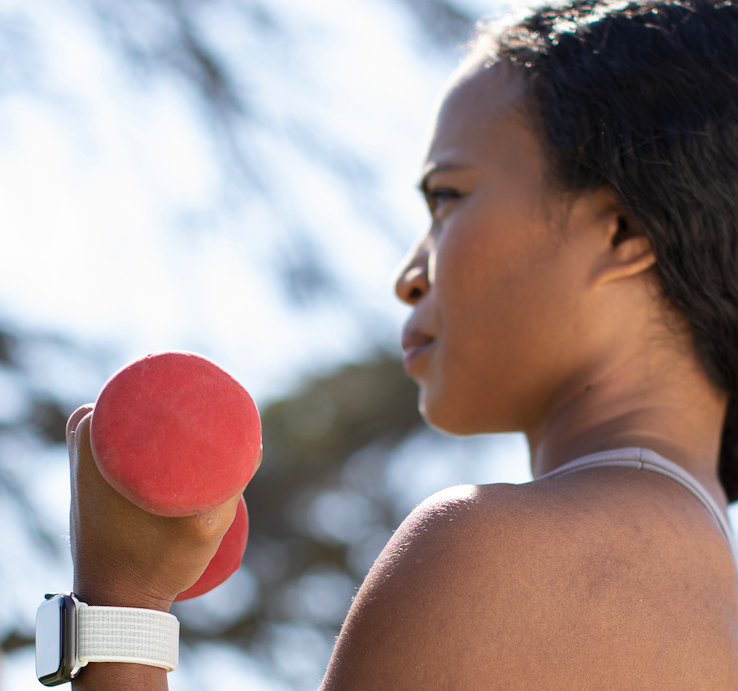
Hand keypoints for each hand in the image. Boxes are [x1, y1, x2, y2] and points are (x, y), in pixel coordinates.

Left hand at [67, 405, 243, 610]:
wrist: (115, 599)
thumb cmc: (157, 562)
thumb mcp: (204, 524)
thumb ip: (232, 481)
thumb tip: (254, 444)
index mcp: (94, 430)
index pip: (153, 387)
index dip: (194, 391)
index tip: (227, 407)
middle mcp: (81, 433)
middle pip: (151, 403)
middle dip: (188, 410)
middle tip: (225, 432)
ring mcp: (82, 452)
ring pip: (145, 422)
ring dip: (174, 427)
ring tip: (211, 447)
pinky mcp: (91, 471)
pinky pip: (131, 438)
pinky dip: (157, 438)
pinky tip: (183, 451)